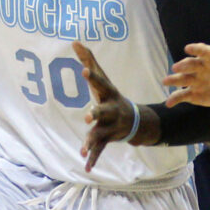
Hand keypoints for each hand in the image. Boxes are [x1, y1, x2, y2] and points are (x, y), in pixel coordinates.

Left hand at [75, 42, 137, 171]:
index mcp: (107, 94)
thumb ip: (88, 61)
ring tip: (83, 149)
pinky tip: (86, 167)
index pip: (99, 83)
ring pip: (100, 134)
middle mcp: (110, 110)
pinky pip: (99, 150)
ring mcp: (110, 126)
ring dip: (91, 141)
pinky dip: (93, 159)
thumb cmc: (111, 96)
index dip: (92, 77)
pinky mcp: (107, 139)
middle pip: (103, 111)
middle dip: (96, 114)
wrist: (134, 120)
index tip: (84, 71)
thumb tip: (75, 41)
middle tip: (88, 116)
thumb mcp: (103, 79)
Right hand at [165, 35, 209, 106]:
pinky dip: (175, 99)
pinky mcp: (193, 93)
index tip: (189, 48)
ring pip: (182, 79)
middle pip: (190, 65)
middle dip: (183, 65)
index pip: (203, 51)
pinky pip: (182, 95)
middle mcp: (200, 66)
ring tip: (165, 81)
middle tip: (176, 67)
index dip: (196, 49)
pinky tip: (169, 103)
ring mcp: (195, 80)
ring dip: (173, 80)